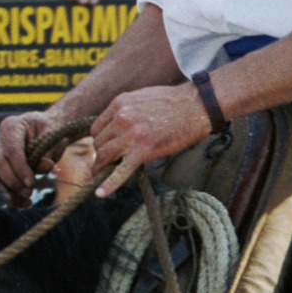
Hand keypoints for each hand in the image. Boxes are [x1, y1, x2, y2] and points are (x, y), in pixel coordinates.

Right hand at [0, 110, 72, 208]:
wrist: (46, 130)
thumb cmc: (50, 131)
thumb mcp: (53, 138)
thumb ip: (49, 152)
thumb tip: (46, 166)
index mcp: (11, 125)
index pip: (11, 150)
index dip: (20, 168)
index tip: (32, 183)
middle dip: (13, 181)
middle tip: (29, 193)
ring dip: (5, 190)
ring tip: (24, 202)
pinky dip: (5, 193)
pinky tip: (20, 203)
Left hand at [89, 82, 213, 197]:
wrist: (195, 106)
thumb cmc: (172, 102)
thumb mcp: (140, 98)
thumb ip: (125, 110)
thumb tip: (117, 124)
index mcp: (119, 104)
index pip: (96, 128)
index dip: (99, 140)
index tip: (105, 147)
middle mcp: (121, 118)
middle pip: (98, 143)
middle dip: (101, 154)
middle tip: (107, 162)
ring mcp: (131, 135)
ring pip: (104, 155)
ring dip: (102, 166)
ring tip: (102, 174)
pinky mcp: (143, 150)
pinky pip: (121, 170)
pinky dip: (109, 184)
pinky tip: (100, 193)